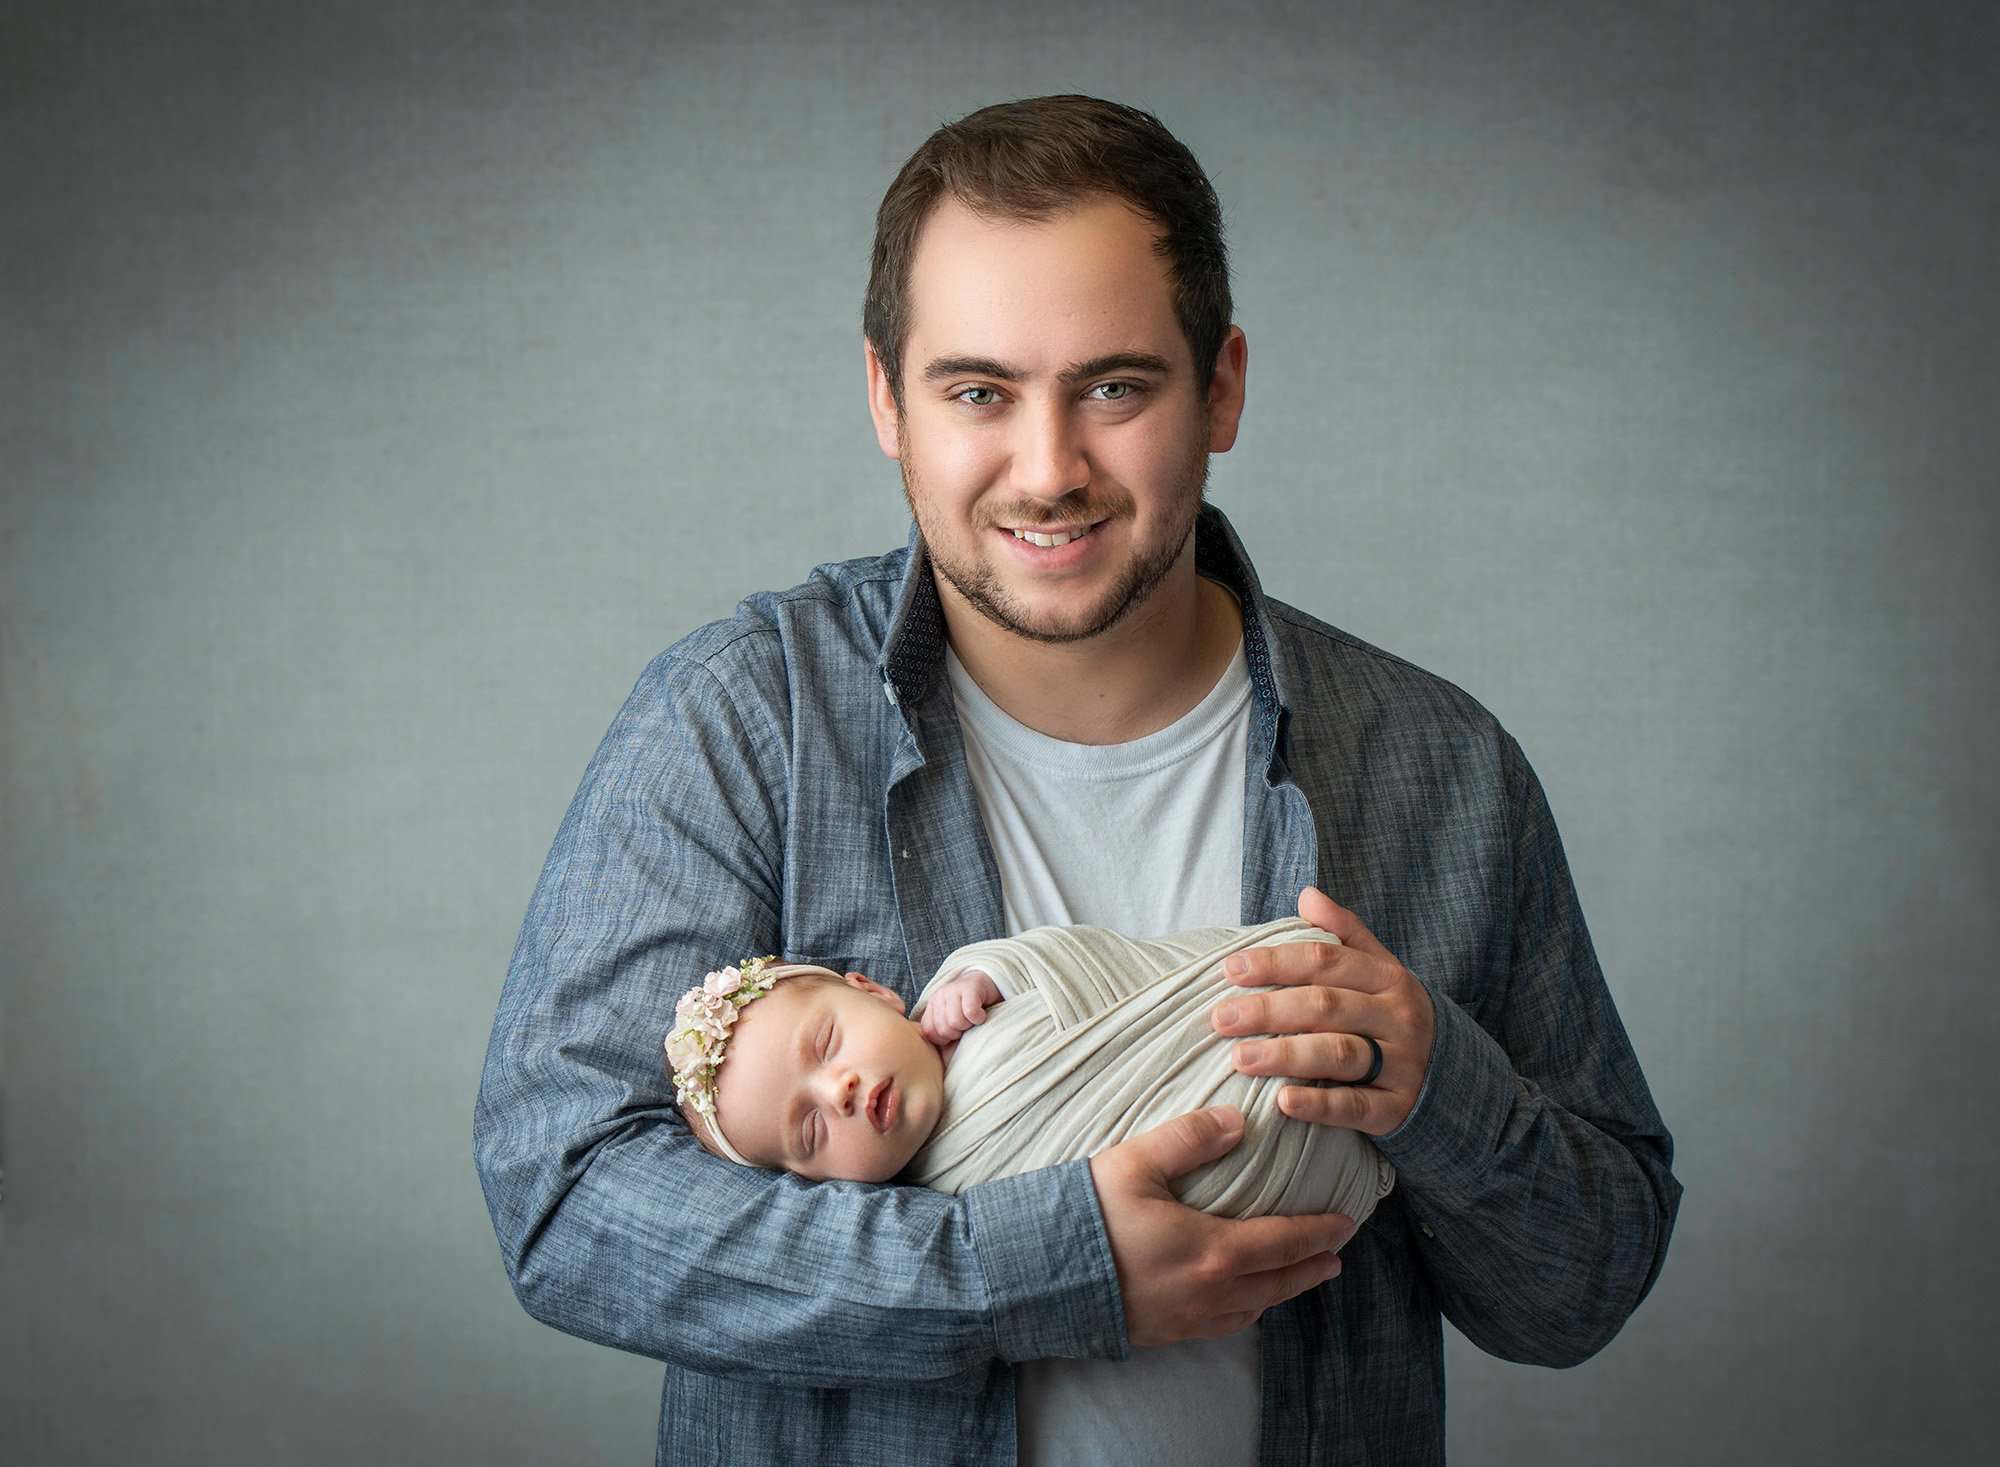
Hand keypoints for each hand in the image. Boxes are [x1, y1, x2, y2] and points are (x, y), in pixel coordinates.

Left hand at [917, 968, 1000, 1048]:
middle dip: (958, 1032)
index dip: (945, 1039)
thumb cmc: (970, 1012)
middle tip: (967, 1024)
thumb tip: (933, 1060)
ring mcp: (953, 989)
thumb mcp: (952, 1024)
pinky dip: (978, 1018)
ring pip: (955, 1021)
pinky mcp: (969, 986)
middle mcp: (939, 996)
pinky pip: (970, 1012)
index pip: (929, 1032)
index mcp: (931, 1006)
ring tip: (973, 1019)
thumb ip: (941, 1037)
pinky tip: (981, 1014)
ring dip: (969, 1025)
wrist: (989, 985)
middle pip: (944, 1029)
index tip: (956, 1033)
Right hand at [1089, 1106, 1353, 1346]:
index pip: (1284, 1242)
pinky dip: (1246, 1311)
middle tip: (1335, 1255)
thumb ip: (1189, 1138)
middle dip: (1311, 1266)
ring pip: (1254, 1309)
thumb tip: (1237, 1121)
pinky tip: (1241, 1301)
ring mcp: (1188, 1319)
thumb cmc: (1085, 1217)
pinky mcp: (1164, 1332)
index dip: (1319, 1232)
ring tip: (1295, 1275)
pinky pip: (1223, 1326)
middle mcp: (1211, 1293)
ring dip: (1282, 1291)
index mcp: (1213, 1251)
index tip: (1346, 1222)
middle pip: (1278, 1282)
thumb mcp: (1135, 1162)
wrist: (1034, 1277)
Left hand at [1209, 887, 1436, 1134]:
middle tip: (1221, 1018)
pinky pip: (1354, 1106)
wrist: (1454, 1078)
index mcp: (1387, 978)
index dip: (1276, 962)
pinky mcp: (1396, 1109)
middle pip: (1326, 1006)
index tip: (1230, 968)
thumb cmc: (1393, 1016)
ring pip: (1339, 1054)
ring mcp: (1400, 1065)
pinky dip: (1318, 1104)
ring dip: (1286, 1055)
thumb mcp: (1379, 969)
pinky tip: (1282, 1102)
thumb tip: (1307, 894)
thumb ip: (1344, 933)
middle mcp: (1396, 1018)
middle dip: (1269, 1009)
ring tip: (1240, 1058)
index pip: (1326, 961)